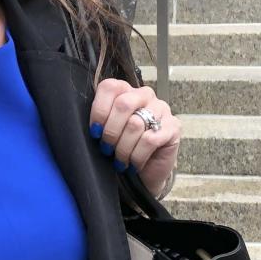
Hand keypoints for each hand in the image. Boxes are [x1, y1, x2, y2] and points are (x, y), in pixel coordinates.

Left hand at [89, 79, 181, 198]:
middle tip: (107, 148)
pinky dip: (137, 156)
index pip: (110, 87)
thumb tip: (87, 124)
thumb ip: (99, 121)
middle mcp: (145, 95)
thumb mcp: (106, 132)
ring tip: (120, 160)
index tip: (94, 131)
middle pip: (123, 104)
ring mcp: (162, 109)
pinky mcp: (173, 127)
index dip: (99, 111)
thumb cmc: (122, 149)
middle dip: (111, 131)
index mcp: (125, 91)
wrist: (145, 172)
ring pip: (135, 124)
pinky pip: (150, 140)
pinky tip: (133, 164)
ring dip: (123, 148)